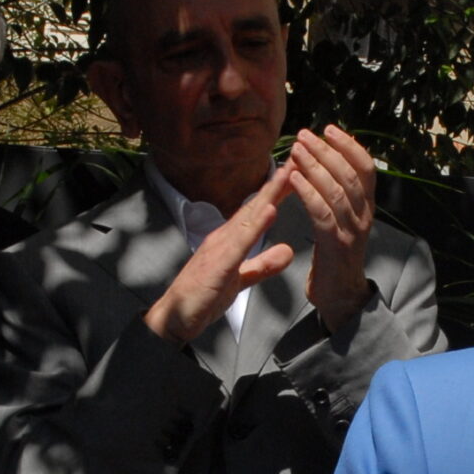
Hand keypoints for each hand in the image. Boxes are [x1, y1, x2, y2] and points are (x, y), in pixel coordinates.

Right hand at [143, 164, 296, 344]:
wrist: (173, 318)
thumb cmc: (202, 297)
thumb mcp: (240, 279)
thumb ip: (263, 265)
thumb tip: (287, 251)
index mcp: (231, 239)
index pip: (259, 209)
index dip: (279, 190)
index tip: (299, 171)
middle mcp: (225, 236)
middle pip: (256, 204)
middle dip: (278, 181)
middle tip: (300, 156)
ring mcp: (220, 247)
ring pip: (249, 215)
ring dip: (270, 194)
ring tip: (288, 173)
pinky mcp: (218, 264)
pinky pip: (240, 242)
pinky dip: (256, 225)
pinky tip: (270, 211)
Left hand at [287, 124, 376, 330]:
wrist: (340, 296)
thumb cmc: (335, 257)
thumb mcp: (343, 221)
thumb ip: (337, 195)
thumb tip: (323, 163)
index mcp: (366, 207)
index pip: (366, 168)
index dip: (349, 146)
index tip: (329, 130)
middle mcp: (364, 215)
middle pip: (350, 174)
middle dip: (327, 151)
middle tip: (305, 135)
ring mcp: (352, 230)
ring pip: (337, 190)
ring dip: (315, 167)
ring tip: (297, 150)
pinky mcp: (336, 245)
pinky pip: (322, 213)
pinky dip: (308, 192)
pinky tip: (293, 178)